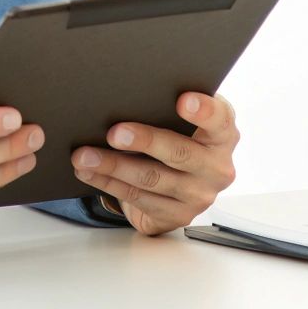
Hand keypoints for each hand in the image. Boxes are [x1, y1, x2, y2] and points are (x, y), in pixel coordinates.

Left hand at [72, 91, 238, 235]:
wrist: (178, 180)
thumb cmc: (175, 135)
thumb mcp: (180, 119)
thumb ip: (167, 107)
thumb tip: (125, 92)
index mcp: (223, 134)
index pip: (219, 119)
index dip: (203, 110)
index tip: (182, 100)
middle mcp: (217, 167)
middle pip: (180, 153)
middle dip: (144, 141)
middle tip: (114, 133)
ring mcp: (199, 196)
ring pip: (152, 179)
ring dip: (113, 166)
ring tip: (85, 156)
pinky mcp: (177, 216)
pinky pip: (138, 199)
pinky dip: (108, 184)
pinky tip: (88, 173)